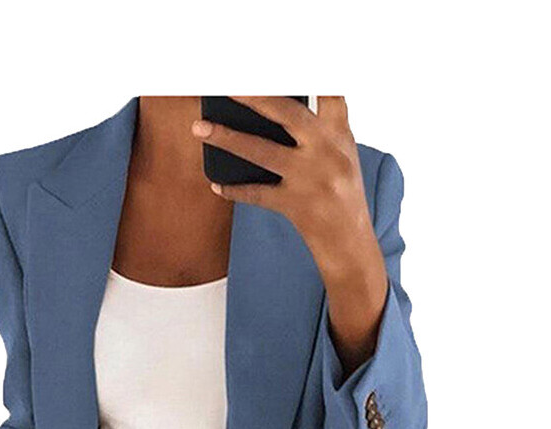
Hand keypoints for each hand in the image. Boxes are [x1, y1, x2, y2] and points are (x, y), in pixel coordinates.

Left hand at [191, 97, 387, 372]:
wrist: (351, 244)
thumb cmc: (341, 194)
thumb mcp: (342, 156)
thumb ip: (320, 130)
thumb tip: (270, 106)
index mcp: (340, 136)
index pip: (329, 92)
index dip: (308, 74)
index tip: (280, 62)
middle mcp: (327, 152)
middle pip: (287, 114)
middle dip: (254, 96)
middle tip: (227, 85)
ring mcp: (311, 180)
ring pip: (262, 152)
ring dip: (226, 138)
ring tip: (200, 128)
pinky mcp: (297, 207)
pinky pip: (257, 194)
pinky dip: (235, 189)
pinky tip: (216, 184)